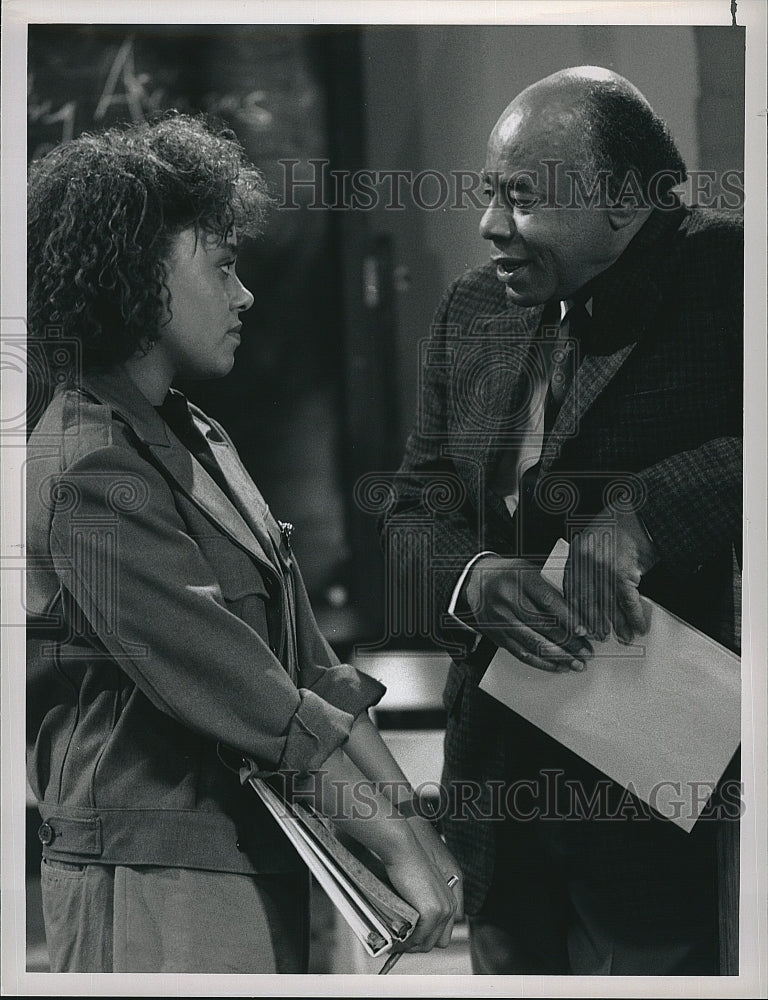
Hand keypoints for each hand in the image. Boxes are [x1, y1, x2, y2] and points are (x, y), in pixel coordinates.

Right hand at [380, 828, 458, 951]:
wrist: (404, 851)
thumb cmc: (407, 865)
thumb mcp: (420, 887)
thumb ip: (421, 905)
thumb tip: (410, 926)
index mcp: (450, 900)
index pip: (443, 933)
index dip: (426, 939)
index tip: (409, 940)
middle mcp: (450, 906)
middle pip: (437, 942)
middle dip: (417, 946)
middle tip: (400, 945)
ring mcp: (442, 910)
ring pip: (427, 943)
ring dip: (410, 947)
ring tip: (395, 945)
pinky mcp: (432, 912)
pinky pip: (419, 938)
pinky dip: (406, 942)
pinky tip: (395, 940)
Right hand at [462, 555, 592, 671]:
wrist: (477, 582)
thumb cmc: (509, 575)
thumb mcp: (530, 570)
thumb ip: (552, 589)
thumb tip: (580, 614)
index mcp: (522, 579)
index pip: (549, 601)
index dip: (569, 618)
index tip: (585, 630)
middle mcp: (510, 600)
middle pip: (544, 626)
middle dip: (570, 642)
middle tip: (586, 651)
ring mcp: (503, 620)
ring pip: (535, 644)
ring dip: (560, 657)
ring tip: (577, 663)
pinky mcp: (498, 636)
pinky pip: (522, 654)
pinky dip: (543, 663)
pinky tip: (558, 666)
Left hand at [563, 509, 658, 642]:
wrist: (643, 511)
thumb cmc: (621, 525)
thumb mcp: (595, 542)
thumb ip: (589, 566)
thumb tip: (594, 596)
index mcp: (577, 553)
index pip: (572, 589)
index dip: (576, 611)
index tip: (578, 626)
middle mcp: (586, 562)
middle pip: (588, 601)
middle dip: (595, 622)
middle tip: (599, 636)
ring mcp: (603, 569)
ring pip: (609, 605)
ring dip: (618, 624)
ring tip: (622, 636)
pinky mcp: (623, 573)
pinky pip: (628, 602)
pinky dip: (635, 617)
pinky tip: (639, 626)